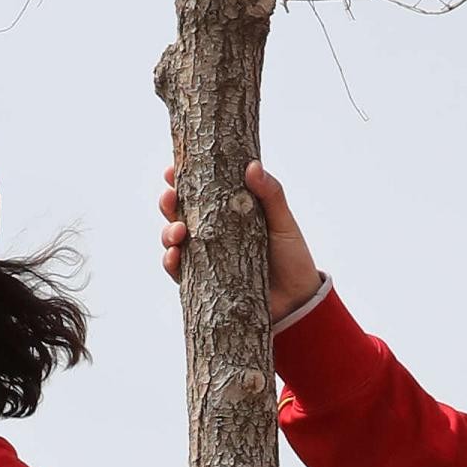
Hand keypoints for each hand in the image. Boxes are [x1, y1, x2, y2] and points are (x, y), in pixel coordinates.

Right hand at [160, 157, 321, 322]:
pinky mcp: (203, 283)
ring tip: (178, 231)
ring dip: (167, 233)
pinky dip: (171, 263)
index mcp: (228, 213)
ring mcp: (205, 258)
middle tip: (170, 196)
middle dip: (168, 203)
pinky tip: (174, 256)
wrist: (298, 300)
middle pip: (179, 213)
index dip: (180, 179)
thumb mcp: (283, 222)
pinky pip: (179, 272)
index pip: (199, 192)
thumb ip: (271, 194)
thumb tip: (253, 165)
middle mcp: (212, 233)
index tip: (171, 170)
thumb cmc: (291, 257)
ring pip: (174, 241)